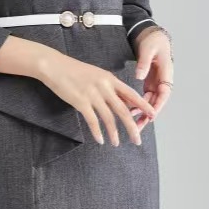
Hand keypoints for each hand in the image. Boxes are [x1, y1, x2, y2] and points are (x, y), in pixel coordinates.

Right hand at [35, 49, 156, 146]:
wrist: (55, 65)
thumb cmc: (74, 70)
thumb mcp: (96, 74)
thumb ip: (109, 86)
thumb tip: (121, 99)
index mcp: (110, 79)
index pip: (131, 94)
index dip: (143, 106)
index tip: (152, 115)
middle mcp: (105, 87)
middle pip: (123, 110)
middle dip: (132, 127)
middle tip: (138, 140)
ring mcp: (93, 94)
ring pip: (109, 118)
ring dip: (114, 133)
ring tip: (116, 143)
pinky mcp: (80, 101)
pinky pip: (92, 120)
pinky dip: (97, 132)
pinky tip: (100, 140)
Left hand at [131, 26, 172, 133]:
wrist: (153, 35)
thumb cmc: (153, 40)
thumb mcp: (148, 50)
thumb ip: (144, 63)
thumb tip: (139, 76)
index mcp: (165, 73)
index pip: (164, 93)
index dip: (158, 105)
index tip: (151, 115)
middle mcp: (162, 80)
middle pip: (157, 102)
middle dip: (148, 115)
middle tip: (139, 127)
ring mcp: (155, 82)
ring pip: (149, 101)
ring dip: (142, 112)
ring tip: (133, 124)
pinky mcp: (148, 81)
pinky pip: (143, 96)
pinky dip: (137, 104)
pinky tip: (129, 111)